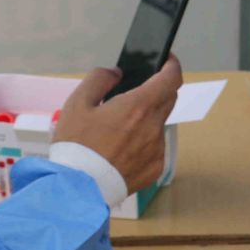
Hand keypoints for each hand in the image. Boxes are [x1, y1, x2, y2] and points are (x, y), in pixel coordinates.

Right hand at [53, 57, 182, 193]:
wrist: (78, 189)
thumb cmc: (77, 146)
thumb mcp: (77, 103)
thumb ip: (99, 79)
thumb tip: (116, 73)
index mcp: (138, 106)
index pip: (171, 78)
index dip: (172, 65)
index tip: (166, 60)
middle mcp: (154, 127)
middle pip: (167, 99)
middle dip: (156, 90)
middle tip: (132, 94)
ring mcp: (157, 149)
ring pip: (159, 124)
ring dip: (146, 119)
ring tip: (118, 129)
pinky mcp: (155, 168)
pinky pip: (155, 147)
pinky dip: (143, 143)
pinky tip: (121, 150)